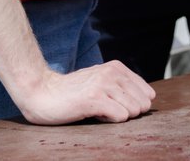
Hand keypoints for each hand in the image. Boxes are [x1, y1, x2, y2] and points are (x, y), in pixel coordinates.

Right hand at [15, 61, 154, 124]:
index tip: (116, 106)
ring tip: (98, 111)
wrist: (41, 94)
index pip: (147, 92)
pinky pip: (120, 117)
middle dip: (129, 113)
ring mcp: (103, 85)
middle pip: (142, 103)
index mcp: (116, 67)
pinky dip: (110, 121)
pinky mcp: (94, 99)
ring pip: (133, 110)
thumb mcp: (100, 82)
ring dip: (118, 117)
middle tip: (107, 110)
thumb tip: (147, 100)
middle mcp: (112, 73)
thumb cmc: (71, 93)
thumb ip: (121, 86)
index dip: (135, 105)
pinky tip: (94, 115)